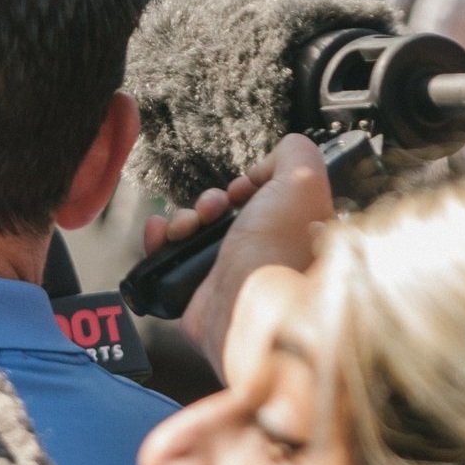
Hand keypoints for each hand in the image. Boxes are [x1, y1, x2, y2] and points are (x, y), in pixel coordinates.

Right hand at [141, 134, 332, 377]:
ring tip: (188, 227)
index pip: (262, 200)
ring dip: (184, 217)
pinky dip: (160, 238)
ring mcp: (227, 275)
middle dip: (212, 201)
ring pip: (194, 230)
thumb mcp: (305, 180)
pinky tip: (163, 233)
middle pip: (224, 212)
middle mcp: (261, 255)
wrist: (252, 311)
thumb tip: (263, 167)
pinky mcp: (196, 291)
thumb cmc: (282, 250)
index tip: (247, 190)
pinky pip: (168, 255)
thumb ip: (295, 153)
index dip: (249, 186)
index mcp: (292, 234)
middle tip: (217, 208)